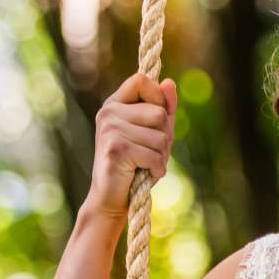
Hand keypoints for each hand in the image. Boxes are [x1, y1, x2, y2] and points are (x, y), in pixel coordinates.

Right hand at [88, 71, 177, 217]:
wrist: (111, 198)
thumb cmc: (136, 164)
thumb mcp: (154, 132)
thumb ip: (163, 107)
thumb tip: (170, 83)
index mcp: (115, 103)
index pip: (142, 79)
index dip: (158, 97)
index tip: (156, 120)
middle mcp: (109, 112)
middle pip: (159, 112)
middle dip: (165, 137)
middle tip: (150, 152)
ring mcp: (110, 129)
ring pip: (160, 136)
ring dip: (162, 156)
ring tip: (145, 164)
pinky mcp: (115, 149)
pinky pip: (154, 154)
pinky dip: (157, 168)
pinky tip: (144, 173)